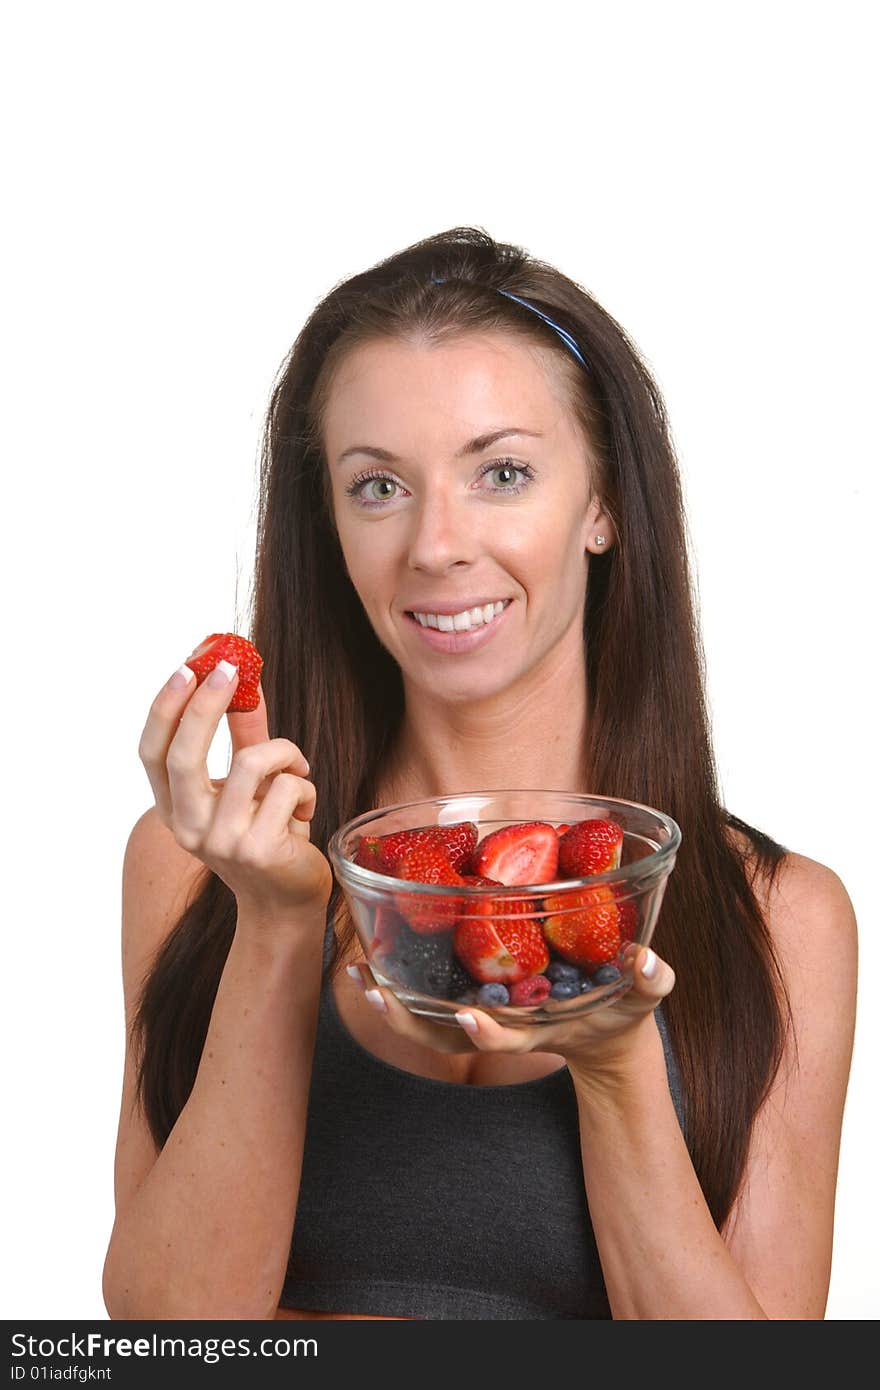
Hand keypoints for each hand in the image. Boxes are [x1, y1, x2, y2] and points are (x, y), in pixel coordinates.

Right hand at [138, 658, 332, 922]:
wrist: (288, 901)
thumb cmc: (269, 834)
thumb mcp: (249, 783)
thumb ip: (243, 735)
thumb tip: (243, 679)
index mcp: (175, 809)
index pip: (152, 752)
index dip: (166, 708)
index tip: (188, 667)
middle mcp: (189, 827)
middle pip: (185, 754)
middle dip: (206, 704)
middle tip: (231, 669)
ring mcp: (222, 842)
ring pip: (251, 762)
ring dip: (286, 754)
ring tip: (297, 773)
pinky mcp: (259, 851)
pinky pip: (288, 788)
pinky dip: (305, 788)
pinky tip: (304, 813)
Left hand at [345, 943, 674, 1084]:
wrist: (605, 1032)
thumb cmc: (622, 1012)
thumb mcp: (642, 998)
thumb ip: (650, 980)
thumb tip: (647, 960)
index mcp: (537, 1028)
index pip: (508, 1036)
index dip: (486, 1032)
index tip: (467, 1018)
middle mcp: (502, 1026)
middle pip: (446, 1035)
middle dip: (409, 1019)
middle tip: (376, 989)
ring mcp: (484, 1016)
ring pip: (427, 1023)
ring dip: (391, 1001)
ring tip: (357, 972)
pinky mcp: (475, 997)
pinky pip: (429, 998)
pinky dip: (398, 982)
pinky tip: (371, 957)